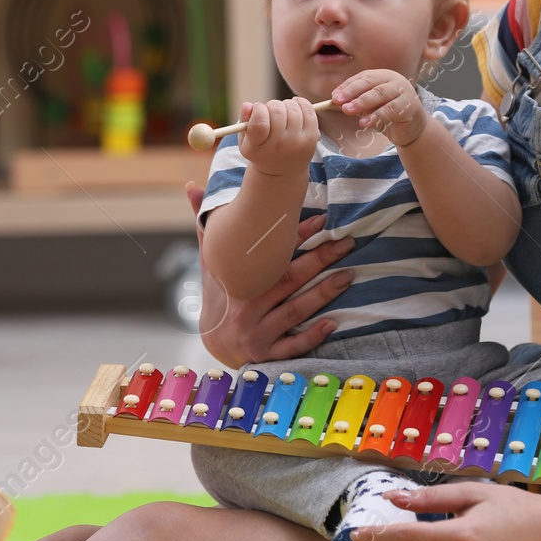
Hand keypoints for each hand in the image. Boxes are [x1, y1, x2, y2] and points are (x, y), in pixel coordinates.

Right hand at [186, 183, 355, 366]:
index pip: (272, 255)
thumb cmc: (219, 295)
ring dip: (323, 293)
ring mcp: (257, 332)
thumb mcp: (211, 262)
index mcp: (237, 280)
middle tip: (347, 242)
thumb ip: (207, 226)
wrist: (212, 343)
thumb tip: (193, 186)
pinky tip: (332, 323)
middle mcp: (247, 306)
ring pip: (295, 310)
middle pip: (289, 279)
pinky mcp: (266, 354)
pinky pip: (292, 346)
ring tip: (348, 275)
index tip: (322, 220)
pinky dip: (312, 335)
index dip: (298, 236)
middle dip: (320, 259)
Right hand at [236, 97, 318, 175]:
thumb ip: (245, 122)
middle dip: (271, 105)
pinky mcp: (312, 137)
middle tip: (270, 111)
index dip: (258, 110)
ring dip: (285, 104)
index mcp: (259, 148)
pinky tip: (294, 106)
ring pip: (292, 108)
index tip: (257, 109)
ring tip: (282, 111)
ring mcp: (298, 142)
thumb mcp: (246, 141)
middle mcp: (280, 146)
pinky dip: (301, 102)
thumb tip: (248, 105)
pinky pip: (308, 110)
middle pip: (277, 111)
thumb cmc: (261, 151)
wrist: (283, 171)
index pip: (260, 123)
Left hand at [333, 70, 426, 147]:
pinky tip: (364, 123)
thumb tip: (336, 102)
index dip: (347, 86)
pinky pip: (390, 110)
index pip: (362, 78)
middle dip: (352, 92)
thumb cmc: (389, 115)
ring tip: (347, 110)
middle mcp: (394, 79)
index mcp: (383, 76)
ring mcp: (404, 90)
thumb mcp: (370, 107)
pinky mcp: (410, 105)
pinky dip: (375, 116)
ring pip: (379, 94)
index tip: (334, 96)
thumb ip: (357, 102)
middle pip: (370, 83)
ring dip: (361, 102)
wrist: (413, 129)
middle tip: (338, 102)